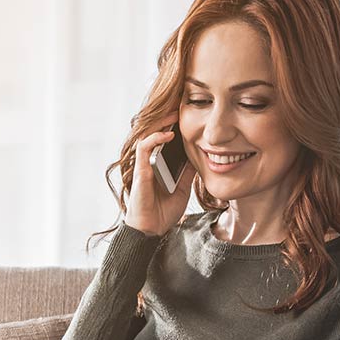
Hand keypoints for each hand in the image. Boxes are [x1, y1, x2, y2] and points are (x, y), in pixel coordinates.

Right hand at [123, 111, 196, 236]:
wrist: (152, 231)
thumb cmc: (163, 212)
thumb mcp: (182, 188)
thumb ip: (187, 172)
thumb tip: (200, 156)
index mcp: (157, 166)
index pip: (162, 140)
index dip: (171, 126)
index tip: (186, 115)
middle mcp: (148, 163)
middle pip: (154, 134)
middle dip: (166, 120)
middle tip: (181, 108)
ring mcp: (142, 166)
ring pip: (147, 136)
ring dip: (160, 124)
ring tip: (174, 115)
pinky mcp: (140, 171)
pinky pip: (144, 149)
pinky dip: (155, 139)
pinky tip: (168, 135)